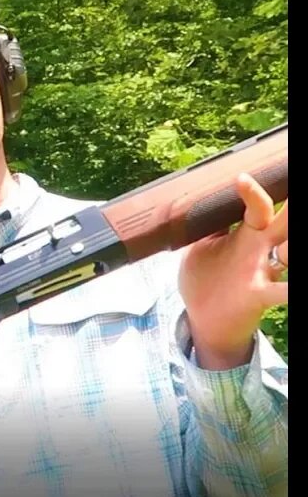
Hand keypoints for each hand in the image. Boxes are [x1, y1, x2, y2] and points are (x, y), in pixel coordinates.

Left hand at [179, 173, 287, 369]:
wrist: (205, 319)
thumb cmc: (205, 279)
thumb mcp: (202, 246)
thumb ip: (212, 224)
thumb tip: (205, 195)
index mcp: (246, 235)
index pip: (255, 207)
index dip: (251, 192)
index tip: (240, 178)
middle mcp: (260, 249)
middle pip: (284, 223)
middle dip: (291, 209)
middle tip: (292, 192)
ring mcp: (263, 272)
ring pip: (290, 252)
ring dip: (292, 247)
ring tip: (289, 248)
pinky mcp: (259, 295)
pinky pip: (281, 292)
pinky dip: (290, 290)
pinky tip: (293, 288)